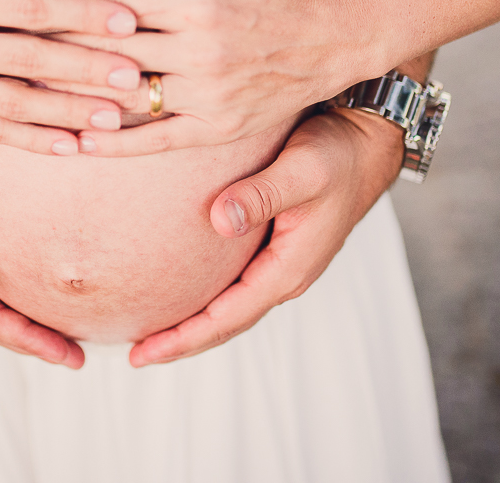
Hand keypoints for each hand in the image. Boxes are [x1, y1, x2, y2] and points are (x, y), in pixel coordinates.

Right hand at [0, 0, 145, 155]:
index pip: (30, 8)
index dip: (80, 14)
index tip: (127, 20)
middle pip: (29, 60)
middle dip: (86, 70)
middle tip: (134, 78)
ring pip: (16, 104)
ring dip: (68, 113)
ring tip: (115, 119)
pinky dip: (33, 141)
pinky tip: (72, 146)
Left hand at [47, 0, 382, 155]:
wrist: (328, 46)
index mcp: (198, 5)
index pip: (116, 7)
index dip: (64, 7)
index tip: (22, 7)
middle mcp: (200, 53)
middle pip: (111, 53)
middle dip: (54, 51)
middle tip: (6, 51)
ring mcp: (207, 96)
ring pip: (126, 99)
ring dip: (72, 99)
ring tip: (23, 97)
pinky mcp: (214, 130)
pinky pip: (154, 140)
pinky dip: (113, 142)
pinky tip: (76, 141)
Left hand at [128, 109, 403, 365]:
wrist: (365, 144)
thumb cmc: (336, 154)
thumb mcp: (301, 169)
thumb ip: (262, 194)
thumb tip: (219, 220)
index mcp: (288, 268)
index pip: (227, 317)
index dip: (184, 337)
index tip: (143, 352)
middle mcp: (284, 274)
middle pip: (226, 323)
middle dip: (181, 341)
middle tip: (134, 355)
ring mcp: (280, 264)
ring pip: (230, 307)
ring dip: (193, 324)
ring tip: (150, 334)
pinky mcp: (274, 248)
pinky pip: (234, 285)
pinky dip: (206, 298)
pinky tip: (181, 291)